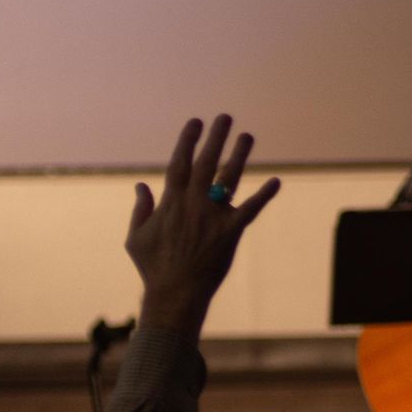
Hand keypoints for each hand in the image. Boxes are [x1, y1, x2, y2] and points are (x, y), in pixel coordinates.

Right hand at [125, 115, 279, 333]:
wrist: (175, 294)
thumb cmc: (153, 268)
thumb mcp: (135, 238)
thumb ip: (140, 209)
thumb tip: (141, 185)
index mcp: (170, 202)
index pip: (179, 163)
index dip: (187, 140)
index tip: (195, 122)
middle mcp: (193, 203)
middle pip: (206, 163)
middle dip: (215, 138)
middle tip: (225, 118)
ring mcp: (213, 216)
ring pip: (228, 178)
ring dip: (239, 155)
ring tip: (246, 137)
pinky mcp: (231, 231)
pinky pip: (251, 209)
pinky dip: (264, 195)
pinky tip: (276, 181)